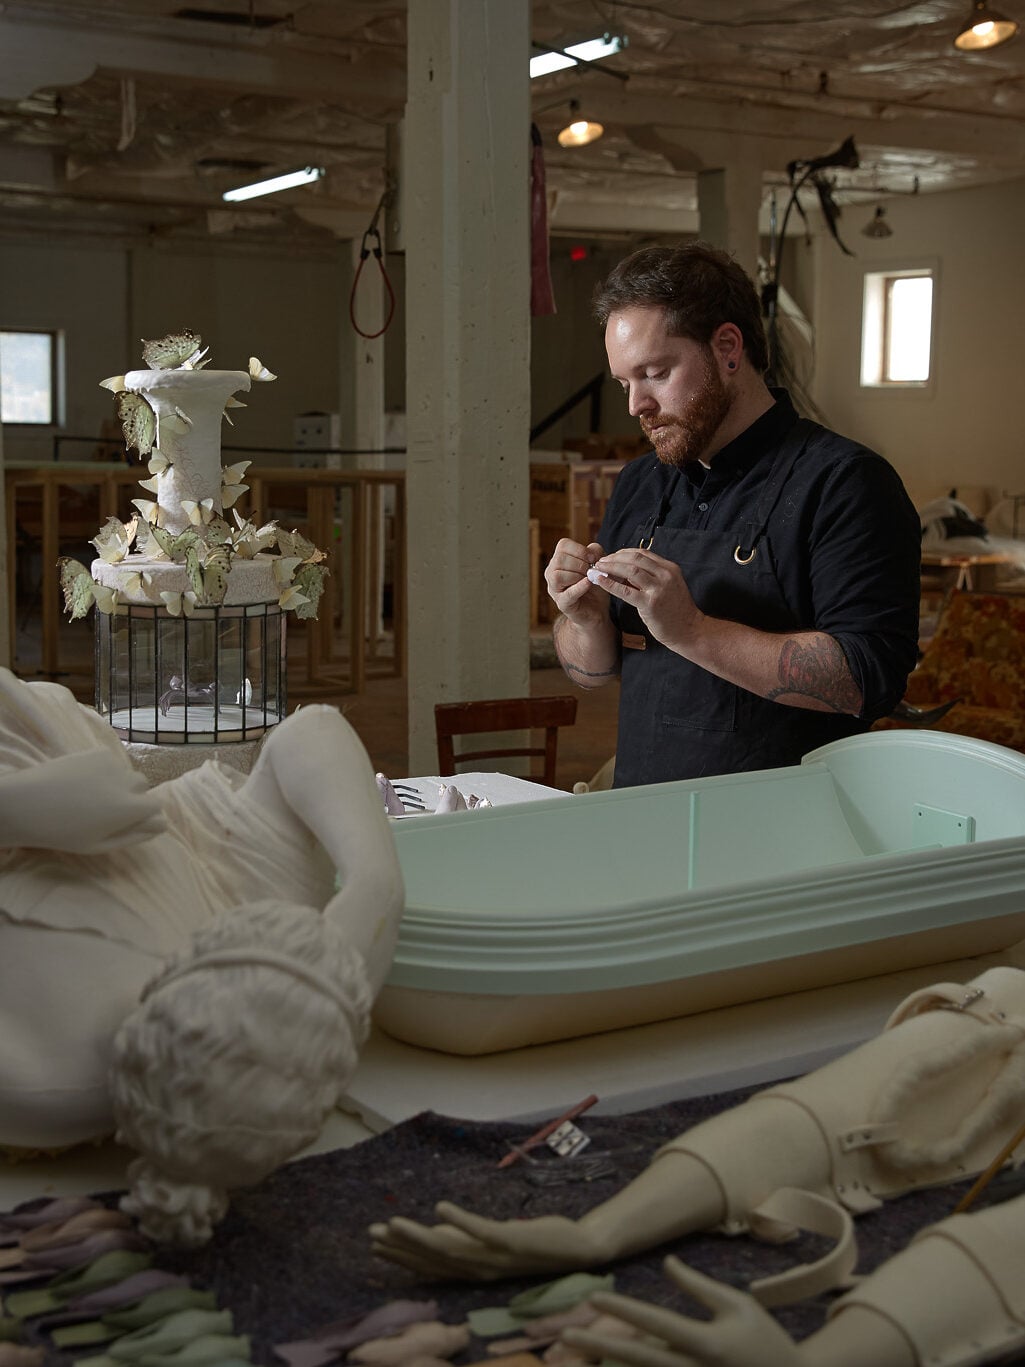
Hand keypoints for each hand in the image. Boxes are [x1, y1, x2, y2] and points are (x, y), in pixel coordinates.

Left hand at [0, 748, 165, 852]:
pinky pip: (113, 763)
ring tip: (91, 794)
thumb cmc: (62, 832)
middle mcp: (128, 783)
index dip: (146, 817)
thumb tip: (158, 826)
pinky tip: (83, 781)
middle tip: (105, 809)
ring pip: (128, 774)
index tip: (128, 823)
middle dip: (133, 798)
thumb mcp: (99, 845)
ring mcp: (114, 764)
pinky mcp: (99, 752)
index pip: (158, 809)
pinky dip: (105, 771)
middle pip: (144, 789)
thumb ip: (134, 836)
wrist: (26, 803)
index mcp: (130, 809)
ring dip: (119, 784)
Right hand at [370, 1201, 603, 1281]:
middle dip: (401, 1247)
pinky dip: (459, 1221)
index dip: (402, 1256)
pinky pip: (481, 1231)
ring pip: (450, 1248)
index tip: (375, 1244)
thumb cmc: (537, 1242)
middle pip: (433, 1259)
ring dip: (420, 1236)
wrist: (580, 1248)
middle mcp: (481, 1269)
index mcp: (476, 1270)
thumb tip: (438, 1227)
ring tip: (394, 1223)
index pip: (431, 1266)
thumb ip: (469, 1238)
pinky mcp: (512, 1240)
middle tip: (372, 1233)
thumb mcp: (498, 1241)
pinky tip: (440, 1206)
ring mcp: (496, 1256)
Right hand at [544, 538, 607, 624]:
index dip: (579, 549)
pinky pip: (568, 593)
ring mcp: (554, 589)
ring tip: (589, 578)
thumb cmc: (594, 584)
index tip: (592, 558)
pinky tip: (589, 583)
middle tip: (591, 570)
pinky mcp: (562, 603)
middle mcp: (552, 573)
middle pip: (559, 559)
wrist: (597, 609)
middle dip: (579, 563)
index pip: (563, 545)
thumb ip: (595, 553)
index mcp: (559, 560)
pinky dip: (580, 587)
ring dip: (577, 575)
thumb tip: (591, 551)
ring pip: (557, 576)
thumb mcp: (598, 564)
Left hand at [562, 1256, 802, 1366]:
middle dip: (600, 1347)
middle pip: (639, 1358)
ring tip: (577, 1357)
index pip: (657, 1322)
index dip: (623, 1310)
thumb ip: (699, 1286)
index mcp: (708, 1342)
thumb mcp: (737, 1306)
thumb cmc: (766, 1342)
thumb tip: (666, 1265)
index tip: (594, 1298)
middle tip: (566, 1336)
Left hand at [589, 549, 703, 652]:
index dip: (624, 553)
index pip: (643, 554)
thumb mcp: (668, 586)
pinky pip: (626, 591)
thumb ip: (651, 576)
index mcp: (670, 568)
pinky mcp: (650, 604)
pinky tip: (600, 580)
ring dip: (611, 567)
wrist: (689, 630)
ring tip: (598, 568)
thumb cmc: (675, 610)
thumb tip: (625, 569)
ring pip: (630, 571)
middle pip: (635, 559)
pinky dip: (610, 584)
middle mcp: (666, 575)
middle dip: (615, 558)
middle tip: (600, 561)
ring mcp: (659, 589)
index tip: (611, 556)